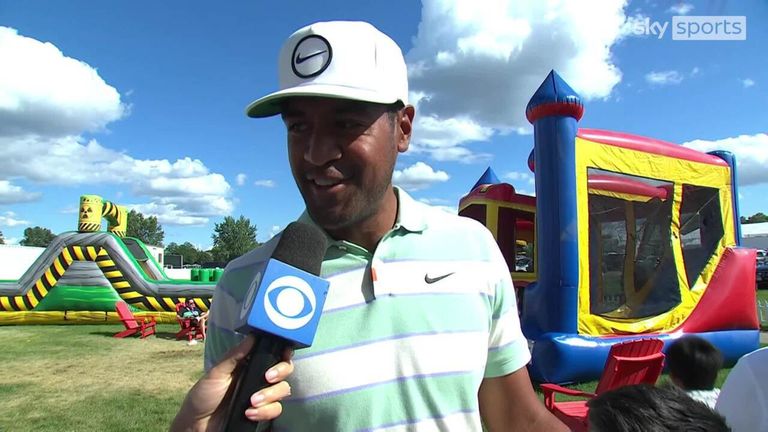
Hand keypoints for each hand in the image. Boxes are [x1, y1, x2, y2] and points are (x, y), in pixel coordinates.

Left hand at [170, 335, 294, 430]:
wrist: (198, 425)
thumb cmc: (204, 396)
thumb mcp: (216, 373)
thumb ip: (234, 356)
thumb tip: (252, 336)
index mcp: (250, 363)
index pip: (274, 352)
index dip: (283, 351)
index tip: (283, 352)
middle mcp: (260, 377)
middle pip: (285, 369)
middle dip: (280, 371)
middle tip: (268, 378)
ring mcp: (263, 395)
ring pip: (283, 389)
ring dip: (270, 395)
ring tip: (253, 402)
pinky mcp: (263, 412)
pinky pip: (276, 409)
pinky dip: (265, 411)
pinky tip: (250, 414)